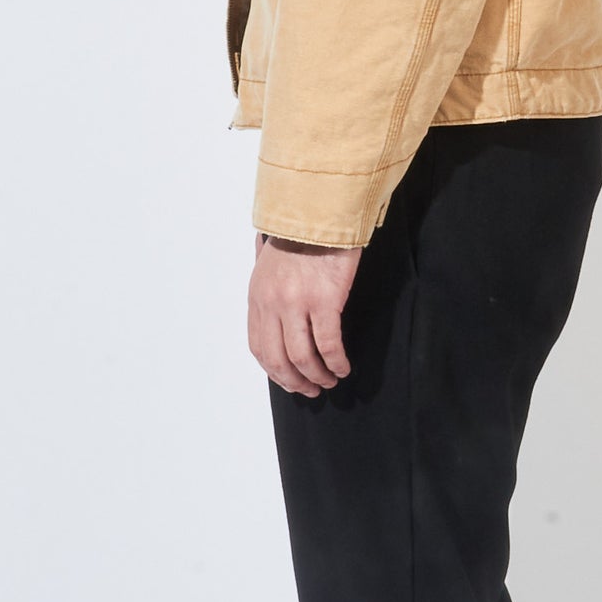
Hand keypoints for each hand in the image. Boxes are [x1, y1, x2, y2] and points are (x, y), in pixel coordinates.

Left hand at [248, 232, 360, 394]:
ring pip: (303, 356)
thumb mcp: (270, 262)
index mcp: (258, 297)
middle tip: (311, 390)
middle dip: (294, 381)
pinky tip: (343, 367)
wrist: (321, 210)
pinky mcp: (324, 301)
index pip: (259, 347)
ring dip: (317, 376)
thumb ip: (269, 288)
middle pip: (278, 358)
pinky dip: (336, 362)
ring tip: (330, 381)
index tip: (289, 381)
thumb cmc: (301, 233)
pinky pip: (328, 344)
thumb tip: (272, 309)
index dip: (274, 371)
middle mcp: (272, 304)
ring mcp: (296, 303)